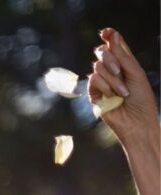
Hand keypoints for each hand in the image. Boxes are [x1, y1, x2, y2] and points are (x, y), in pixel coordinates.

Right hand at [87, 29, 158, 145]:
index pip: (115, 46)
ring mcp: (102, 83)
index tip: (106, 31)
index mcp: (125, 64)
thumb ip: (122, 56)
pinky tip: (114, 97)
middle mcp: (112, 71)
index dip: (110, 37)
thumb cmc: (141, 99)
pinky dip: (105, 87)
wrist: (136, 122)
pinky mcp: (94, 94)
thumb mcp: (135, 73)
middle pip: (103, 53)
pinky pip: (93, 80)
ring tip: (123, 92)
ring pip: (97, 67)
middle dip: (111, 60)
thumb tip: (111, 36)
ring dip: (112, 79)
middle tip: (119, 71)